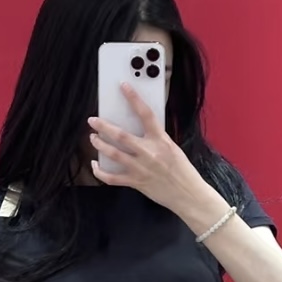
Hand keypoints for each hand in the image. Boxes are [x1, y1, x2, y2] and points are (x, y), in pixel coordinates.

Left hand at [87, 84, 215, 224]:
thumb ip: (156, 139)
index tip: (123, 86)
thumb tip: (140, 129)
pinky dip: (100, 172)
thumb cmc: (183, 171)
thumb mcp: (172, 149)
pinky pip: (112, 178)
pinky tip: (95, 165)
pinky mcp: (136, 182)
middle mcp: (149, 152)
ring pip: (113, 154)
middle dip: (103, 126)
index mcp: (161, 140)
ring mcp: (140, 168)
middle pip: (121, 136)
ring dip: (100, 145)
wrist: (188, 195)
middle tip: (93, 120)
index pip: (145, 114)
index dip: (133, 98)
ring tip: (93, 138)